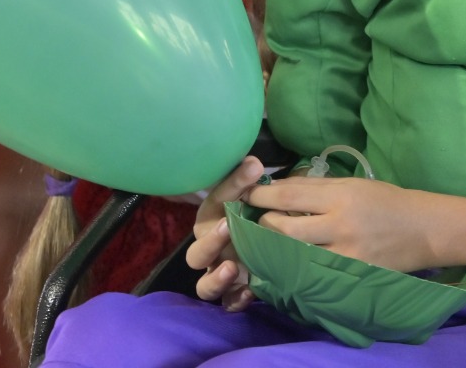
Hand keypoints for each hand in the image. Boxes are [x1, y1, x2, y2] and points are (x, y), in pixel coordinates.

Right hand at [189, 156, 264, 309]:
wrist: (269, 237)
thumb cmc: (251, 212)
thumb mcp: (249, 194)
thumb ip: (247, 179)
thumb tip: (253, 163)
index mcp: (211, 220)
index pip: (213, 204)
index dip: (228, 191)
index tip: (249, 176)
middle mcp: (209, 249)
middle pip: (196, 254)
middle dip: (210, 243)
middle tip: (228, 228)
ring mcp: (218, 273)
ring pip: (204, 286)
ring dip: (215, 279)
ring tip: (231, 268)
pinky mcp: (233, 292)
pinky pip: (227, 303)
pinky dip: (235, 300)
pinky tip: (250, 292)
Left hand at [243, 176, 431, 274]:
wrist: (422, 229)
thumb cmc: (386, 201)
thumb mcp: (352, 185)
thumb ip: (316, 188)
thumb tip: (278, 188)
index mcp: (340, 196)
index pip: (290, 195)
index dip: (263, 197)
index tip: (247, 195)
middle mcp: (340, 225)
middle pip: (285, 227)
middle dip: (265, 223)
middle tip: (257, 220)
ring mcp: (344, 254)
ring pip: (294, 253)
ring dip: (275, 246)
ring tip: (267, 241)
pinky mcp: (350, 274)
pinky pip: (313, 272)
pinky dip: (296, 266)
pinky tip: (287, 263)